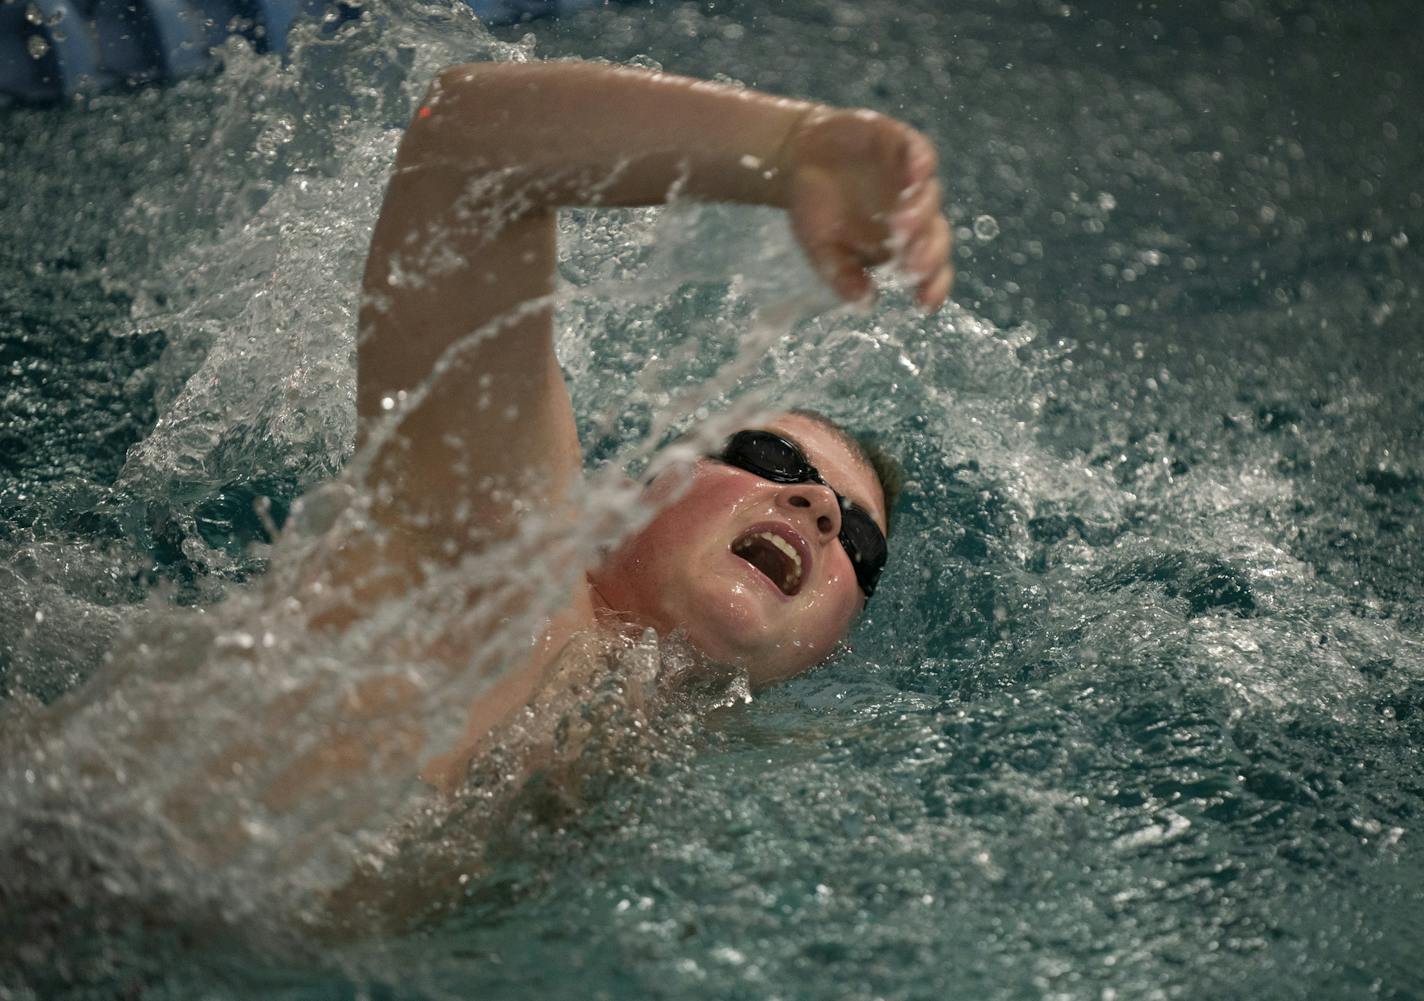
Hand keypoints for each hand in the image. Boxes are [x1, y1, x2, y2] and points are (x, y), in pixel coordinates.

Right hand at [781, 108, 952, 309]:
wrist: (798, 159)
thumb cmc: (816, 208)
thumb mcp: (822, 248)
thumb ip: (843, 275)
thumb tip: (865, 304)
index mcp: (901, 244)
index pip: (929, 268)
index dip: (933, 285)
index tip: (924, 303)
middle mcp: (915, 214)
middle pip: (936, 235)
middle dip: (928, 254)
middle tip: (912, 268)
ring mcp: (910, 179)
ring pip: (930, 197)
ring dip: (920, 212)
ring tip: (901, 226)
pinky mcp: (903, 145)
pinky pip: (921, 154)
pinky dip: (920, 163)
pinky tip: (915, 175)